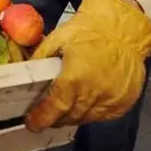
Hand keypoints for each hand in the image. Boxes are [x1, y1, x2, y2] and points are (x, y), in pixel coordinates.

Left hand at [25, 0, 150, 130]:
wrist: (124, 27)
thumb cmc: (89, 31)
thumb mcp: (57, 40)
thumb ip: (40, 61)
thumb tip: (26, 77)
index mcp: (75, 78)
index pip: (54, 108)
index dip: (41, 119)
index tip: (32, 123)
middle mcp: (94, 92)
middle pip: (69, 117)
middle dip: (55, 118)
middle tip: (46, 113)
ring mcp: (111, 99)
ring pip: (85, 118)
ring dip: (72, 116)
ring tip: (65, 107)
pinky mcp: (124, 102)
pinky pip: (102, 116)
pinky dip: (91, 113)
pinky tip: (85, 101)